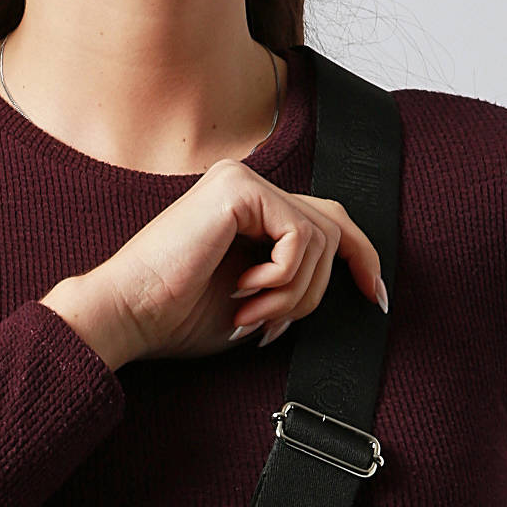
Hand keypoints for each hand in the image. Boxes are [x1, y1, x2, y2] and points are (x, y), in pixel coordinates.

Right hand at [41, 157, 386, 369]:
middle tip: (276, 325)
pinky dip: (281, 278)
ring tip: (250, 315)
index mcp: (248, 210)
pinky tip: (243, 293)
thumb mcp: (254, 303)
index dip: (362, 259)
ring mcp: (242, 181)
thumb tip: (336, 285)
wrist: (130, 316)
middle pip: (332, 228)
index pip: (326, 221)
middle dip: (319, 290)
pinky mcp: (238, 189)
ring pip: (320, 238)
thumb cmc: (176, 318)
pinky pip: (298, 236)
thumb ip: (290, 283)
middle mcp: (248, 186)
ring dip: (293, 293)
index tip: (375, 300)